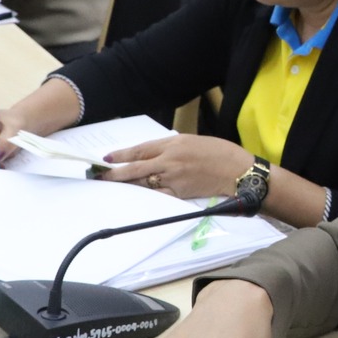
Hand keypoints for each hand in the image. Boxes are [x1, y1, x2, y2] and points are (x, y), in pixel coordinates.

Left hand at [100, 135, 253, 199]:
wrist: (238, 170)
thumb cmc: (220, 153)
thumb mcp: (193, 141)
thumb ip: (173, 147)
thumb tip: (155, 154)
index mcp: (173, 143)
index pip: (140, 149)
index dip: (121, 154)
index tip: (107, 158)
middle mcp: (170, 159)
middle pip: (136, 167)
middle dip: (115, 173)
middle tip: (99, 176)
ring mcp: (174, 178)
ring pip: (144, 182)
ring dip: (128, 185)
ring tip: (113, 186)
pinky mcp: (181, 193)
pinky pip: (158, 195)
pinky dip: (147, 195)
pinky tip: (137, 196)